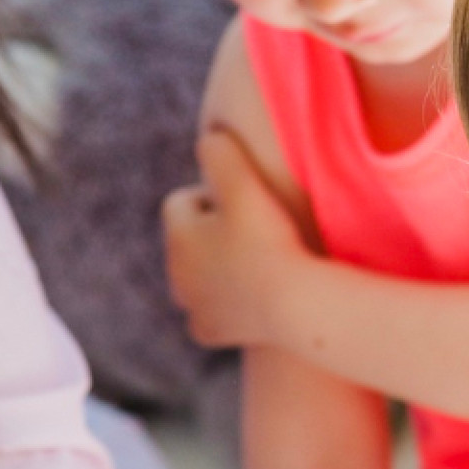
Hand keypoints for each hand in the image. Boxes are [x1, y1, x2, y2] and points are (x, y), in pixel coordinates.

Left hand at [162, 129, 312, 347]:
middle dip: (211, 232)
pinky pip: (210, 312)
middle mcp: (174, 274)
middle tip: (254, 232)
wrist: (293, 302)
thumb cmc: (270, 239)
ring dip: (218, 266)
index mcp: (176, 234)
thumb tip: (208, 136)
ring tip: (255, 261)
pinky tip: (250, 297)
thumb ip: (220, 149)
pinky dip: (225, 303)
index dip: (213, 196)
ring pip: (198, 276)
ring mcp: (191, 307)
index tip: (245, 203)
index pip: (181, 201)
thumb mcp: (245, 181)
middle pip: (188, 241)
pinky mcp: (208, 332)